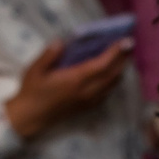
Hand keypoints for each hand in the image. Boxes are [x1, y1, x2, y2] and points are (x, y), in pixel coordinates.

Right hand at [4, 36, 130, 139]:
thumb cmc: (31, 92)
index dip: (116, 52)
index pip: (102, 64)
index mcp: (75, 80)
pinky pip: (107, 94)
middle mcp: (86, 91)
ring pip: (112, 85)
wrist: (30, 117)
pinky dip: (113, 82)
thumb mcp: (35, 70)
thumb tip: (61, 41)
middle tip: (129, 46)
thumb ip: (49, 55)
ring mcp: (88, 101)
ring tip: (123, 57)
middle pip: (113, 75)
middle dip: (123, 59)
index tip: (126, 41)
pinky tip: (111, 75)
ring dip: (120, 70)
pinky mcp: (87, 107)